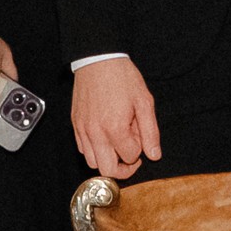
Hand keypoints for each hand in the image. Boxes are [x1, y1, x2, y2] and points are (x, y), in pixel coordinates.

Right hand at [73, 57, 161, 178]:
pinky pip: (82, 149)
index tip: (140, 136)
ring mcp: (83, 130)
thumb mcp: (144, 102)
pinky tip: (104, 137)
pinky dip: (94, 150)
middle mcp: (96, 133)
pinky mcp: (75, 124)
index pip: (130, 157)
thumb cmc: (122, 77)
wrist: (98, 60)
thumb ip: (150, 132)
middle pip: (108, 170)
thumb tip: (154, 154)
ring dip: (107, 159)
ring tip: (116, 143)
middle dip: (123, 168)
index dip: (139, 150)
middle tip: (131, 155)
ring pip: (92, 163)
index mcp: (115, 128)